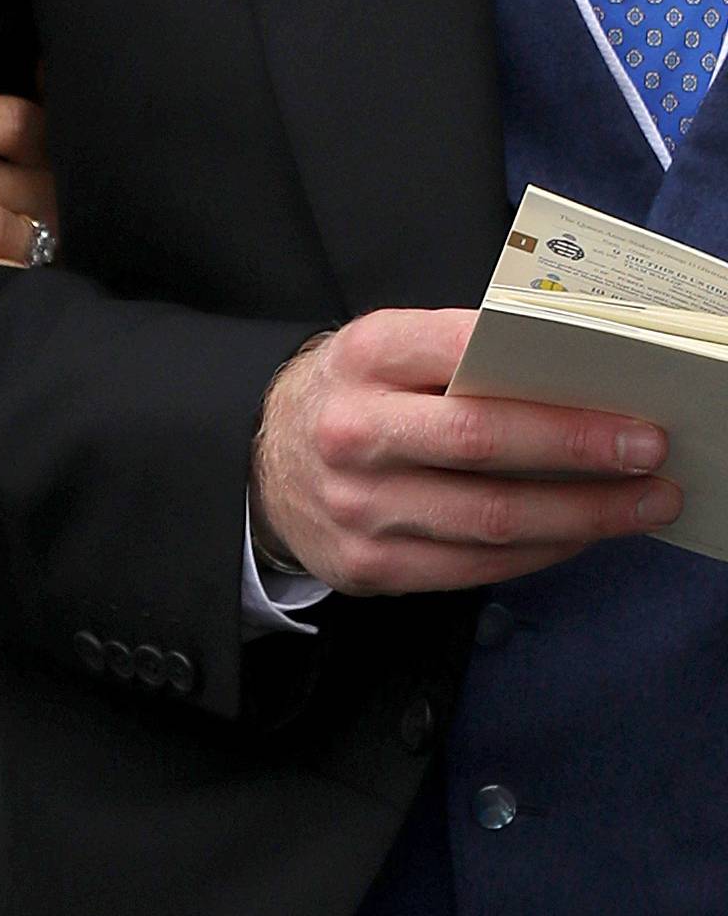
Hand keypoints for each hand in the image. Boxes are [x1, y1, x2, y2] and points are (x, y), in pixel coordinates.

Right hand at [251, 306, 683, 595]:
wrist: (263, 463)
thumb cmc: (356, 394)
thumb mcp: (390, 348)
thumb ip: (464, 352)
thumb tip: (579, 376)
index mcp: (366, 355)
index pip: (466, 354)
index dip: (549, 380)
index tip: (626, 398)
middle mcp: (353, 431)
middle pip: (484, 444)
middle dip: (581, 452)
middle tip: (651, 453)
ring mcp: (358, 507)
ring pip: (490, 520)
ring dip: (582, 516)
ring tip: (643, 504)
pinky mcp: (369, 566)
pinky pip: (474, 567)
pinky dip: (541, 552)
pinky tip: (584, 535)